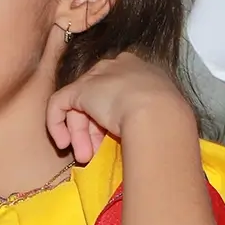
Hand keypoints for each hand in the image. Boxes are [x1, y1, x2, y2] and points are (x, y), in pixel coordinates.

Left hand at [47, 53, 193, 164]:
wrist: (159, 115)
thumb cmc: (167, 117)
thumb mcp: (162, 113)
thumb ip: (147, 117)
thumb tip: (138, 134)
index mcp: (143, 71)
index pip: (120, 93)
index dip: (112, 120)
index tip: (112, 142)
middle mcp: (119, 68)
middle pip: (99, 100)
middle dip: (93, 131)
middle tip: (94, 155)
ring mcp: (98, 77)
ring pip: (81, 106)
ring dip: (80, 135)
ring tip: (85, 157)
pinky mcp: (79, 89)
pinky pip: (59, 104)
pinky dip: (57, 124)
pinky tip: (63, 143)